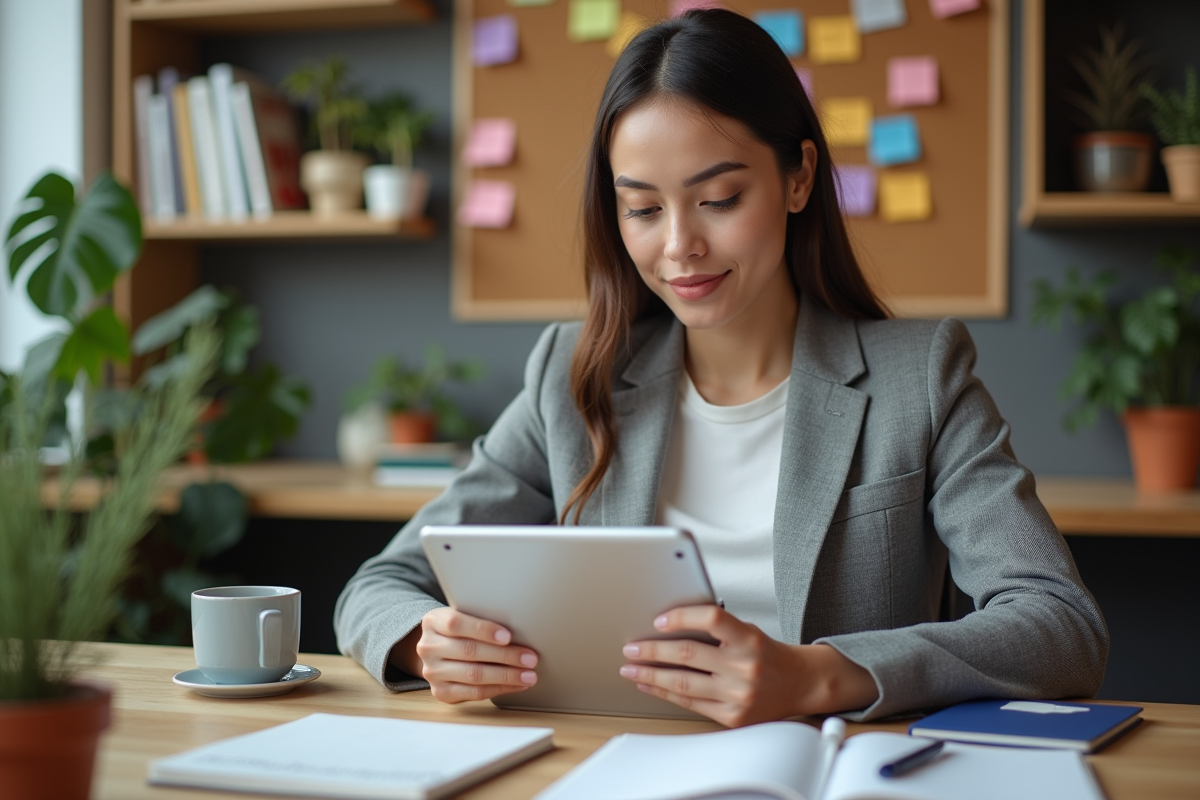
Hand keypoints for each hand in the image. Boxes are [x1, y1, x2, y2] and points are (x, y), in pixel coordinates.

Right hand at [394, 607, 539, 703]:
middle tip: (530, 658)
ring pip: (474, 675)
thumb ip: (481, 618)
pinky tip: (517, 685)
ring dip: (506, 676)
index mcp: (433, 621)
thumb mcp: (464, 615)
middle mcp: (428, 647)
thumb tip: (521, 628)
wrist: (438, 649)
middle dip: (505, 656)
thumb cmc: (461, 630)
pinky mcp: (440, 692)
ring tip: (529, 675)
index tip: (508, 636)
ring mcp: (432, 672)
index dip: (483, 630)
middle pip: (469, 651)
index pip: (456, 624)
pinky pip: (474, 693)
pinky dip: (499, 689)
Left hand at [617, 605, 877, 726]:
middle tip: (631, 647)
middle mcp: (744, 668)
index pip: (712, 619)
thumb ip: (715, 629)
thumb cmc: (767, 654)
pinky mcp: (732, 717)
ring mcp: (738, 695)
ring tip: (631, 667)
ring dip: (651, 674)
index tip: (658, 619)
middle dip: (652, 651)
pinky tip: (651, 684)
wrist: (800, 684)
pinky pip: (691, 703)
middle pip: (688, 655)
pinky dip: (665, 692)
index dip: (682, 617)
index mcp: (749, 639)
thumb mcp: (747, 632)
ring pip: (683, 683)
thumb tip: (667, 626)